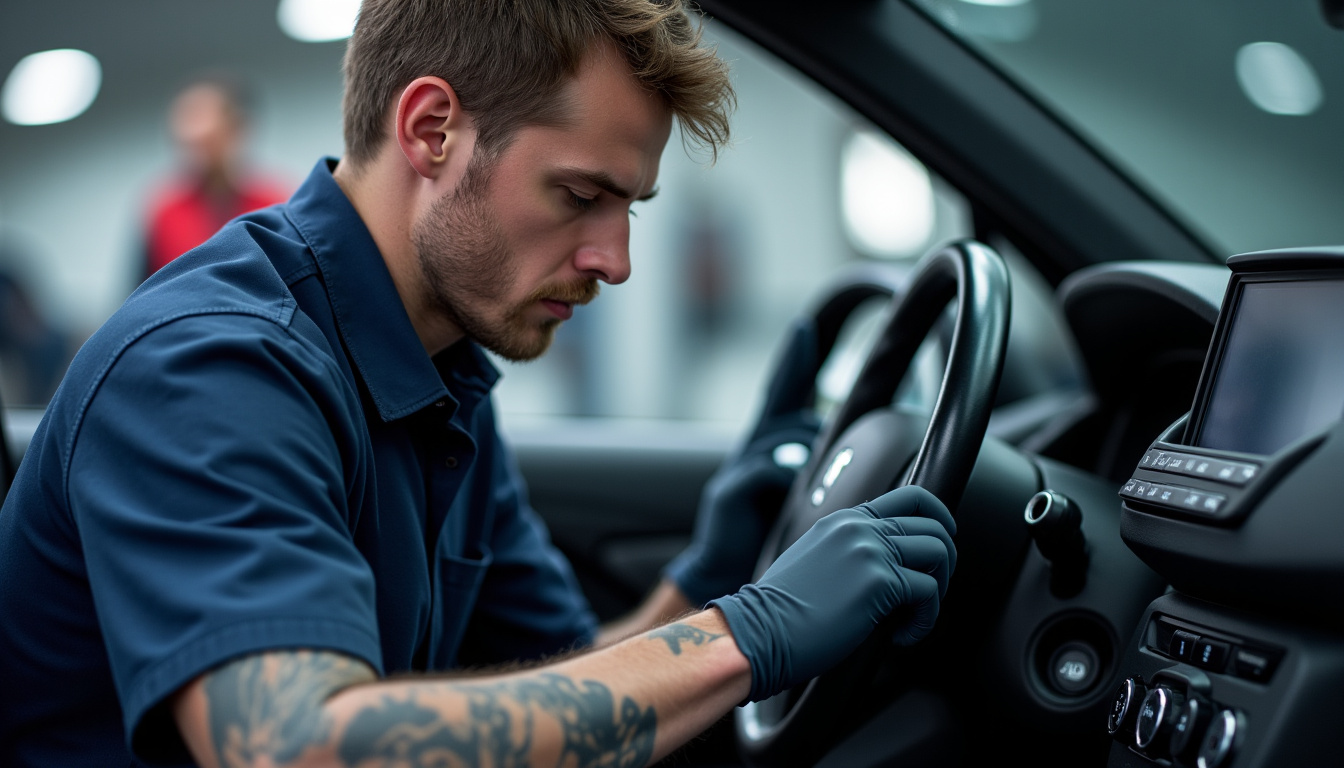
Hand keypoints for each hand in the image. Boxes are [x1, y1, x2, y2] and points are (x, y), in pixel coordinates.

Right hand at [664, 318, 820, 605]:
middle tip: (825, 442)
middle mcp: (747, 453)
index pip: (779, 395)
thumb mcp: (794, 499)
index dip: (791, 362)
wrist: (722, 579)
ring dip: (803, 452)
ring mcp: (735, 470)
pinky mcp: (727, 494)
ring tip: (813, 476)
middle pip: (781, 410)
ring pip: (781, 439)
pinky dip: (786, 479)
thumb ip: (812, 471)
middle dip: (806, 415)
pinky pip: (767, 470)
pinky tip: (794, 497)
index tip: (802, 328)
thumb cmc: (765, 542)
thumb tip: (843, 449)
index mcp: (764, 451)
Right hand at [709, 485, 956, 702]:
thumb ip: (847, 550)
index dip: (938, 518)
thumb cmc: (780, 610)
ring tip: (915, 614)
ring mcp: (870, 551)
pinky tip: (900, 636)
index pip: (911, 496)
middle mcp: (860, 528)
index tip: (940, 546)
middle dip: (945, 561)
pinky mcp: (879, 582)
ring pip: (939, 552)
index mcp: (845, 520)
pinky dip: (925, 620)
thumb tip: (880, 566)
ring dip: (939, 589)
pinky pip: (929, 593)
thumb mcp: (813, 560)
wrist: (758, 632)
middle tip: (930, 592)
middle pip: (933, 524)